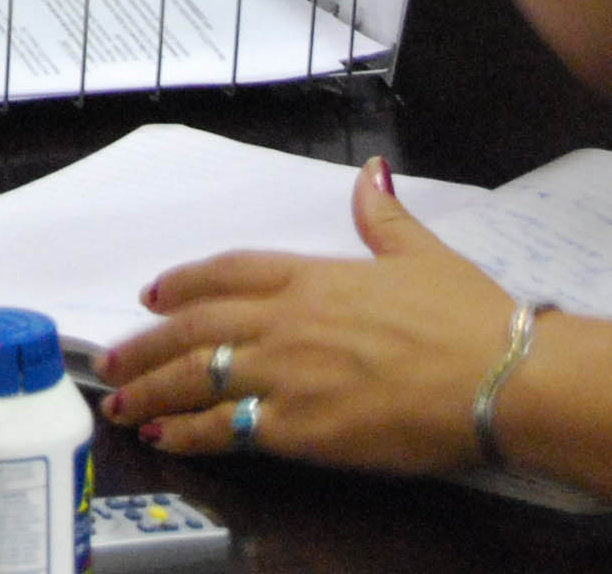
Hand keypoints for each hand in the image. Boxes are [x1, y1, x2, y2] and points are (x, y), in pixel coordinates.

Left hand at [96, 161, 516, 473]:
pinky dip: (190, 435)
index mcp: (315, 277)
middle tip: (110, 358)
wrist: (501, 378)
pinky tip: (168, 440)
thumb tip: (372, 171)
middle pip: (194, 328)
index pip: (228, 272)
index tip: (151, 293)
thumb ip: (383, 216)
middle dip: (145, 344)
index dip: (183, 282)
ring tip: (122, 403)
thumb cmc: (470, 319)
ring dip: (153, 391)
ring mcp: (289, 375)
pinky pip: (227, 429)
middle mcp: (288, 322)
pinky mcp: (301, 429)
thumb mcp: (422, 254)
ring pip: (197, 378)